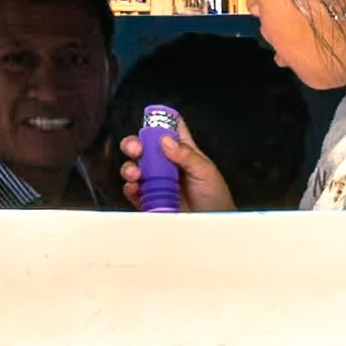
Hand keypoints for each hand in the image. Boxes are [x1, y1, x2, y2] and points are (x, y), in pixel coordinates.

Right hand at [119, 118, 235, 211]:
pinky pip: (134, 191)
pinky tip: (134, 188)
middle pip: (144, 147)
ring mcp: (156, 182)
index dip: (158, 121)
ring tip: (135, 174)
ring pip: (135, 167)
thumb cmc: (215, 195)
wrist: (213, 225)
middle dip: (134, 144)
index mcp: (182, 150)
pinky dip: (130, 188)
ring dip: (130, 167)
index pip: (168, 129)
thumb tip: (165, 140)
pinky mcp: (149, 200)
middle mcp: (165, 164)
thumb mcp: (205, 171)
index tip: (149, 120)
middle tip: (135, 149)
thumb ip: (186, 155)